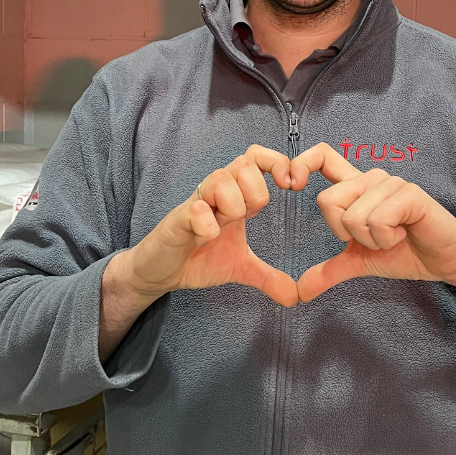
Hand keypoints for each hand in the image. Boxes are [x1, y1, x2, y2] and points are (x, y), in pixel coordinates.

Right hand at [123, 145, 298, 306]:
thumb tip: (295, 297)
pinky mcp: (177, 220)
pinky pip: (196, 210)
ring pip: (221, 179)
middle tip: (251, 217)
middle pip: (243, 163)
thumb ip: (267, 276)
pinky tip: (207, 240)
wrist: (160, 272)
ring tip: (225, 228)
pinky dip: (208, 225)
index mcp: (234, 195)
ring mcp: (195, 203)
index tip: (292, 187)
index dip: (277, 163)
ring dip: (233, 205)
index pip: (257, 157)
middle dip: (256, 192)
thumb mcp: (240, 267)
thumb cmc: (198, 257)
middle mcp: (215, 192)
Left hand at [290, 143, 455, 301]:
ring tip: (393, 237)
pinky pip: (377, 219)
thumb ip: (330, 270)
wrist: (445, 261)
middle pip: (327, 201)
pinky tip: (404, 234)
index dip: (301, 163)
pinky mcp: (409, 194)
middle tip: (374, 238)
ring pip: (353, 216)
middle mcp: (371, 178)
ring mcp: (391, 183)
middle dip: (345, 234)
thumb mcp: (360, 262)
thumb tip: (300, 290)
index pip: (322, 156)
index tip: (290, 185)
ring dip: (372, 240)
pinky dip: (386, 238)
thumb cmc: (405, 252)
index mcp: (356, 187)